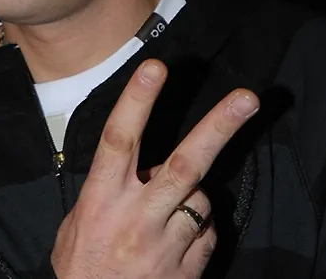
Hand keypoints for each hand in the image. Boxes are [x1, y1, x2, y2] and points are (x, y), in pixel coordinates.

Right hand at [50, 59, 258, 278]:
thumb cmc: (82, 268)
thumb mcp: (78, 224)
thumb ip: (109, 191)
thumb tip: (141, 165)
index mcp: (102, 200)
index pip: (120, 140)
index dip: (138, 101)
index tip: (156, 67)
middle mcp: (135, 218)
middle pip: (183, 164)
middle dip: (218, 128)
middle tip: (248, 98)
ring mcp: (164, 246)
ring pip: (200, 198)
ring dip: (192, 197)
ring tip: (166, 215)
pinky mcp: (187, 270)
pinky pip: (208, 232)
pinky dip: (198, 228)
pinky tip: (175, 242)